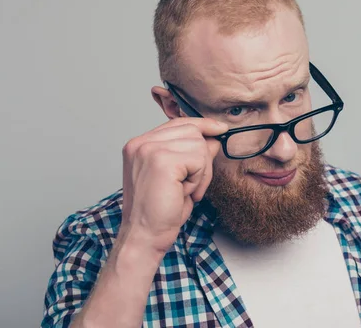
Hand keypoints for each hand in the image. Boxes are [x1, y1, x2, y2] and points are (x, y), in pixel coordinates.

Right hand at [120, 118, 227, 254]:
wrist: (144, 237)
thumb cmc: (160, 212)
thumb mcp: (180, 178)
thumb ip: (193, 154)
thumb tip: (213, 138)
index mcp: (139, 145)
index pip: (178, 123)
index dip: (202, 125)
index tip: (221, 129)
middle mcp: (140, 143)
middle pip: (192, 131)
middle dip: (202, 159)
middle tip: (191, 185)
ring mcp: (149, 150)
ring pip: (199, 145)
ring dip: (200, 172)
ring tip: (184, 191)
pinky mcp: (162, 160)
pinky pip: (199, 160)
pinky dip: (199, 180)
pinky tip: (185, 193)